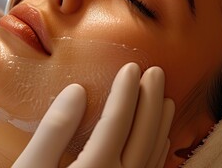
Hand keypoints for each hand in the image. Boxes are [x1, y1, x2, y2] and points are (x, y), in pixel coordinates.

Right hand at [12, 63, 174, 167]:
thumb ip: (54, 130)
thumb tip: (78, 91)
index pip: (117, 121)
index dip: (125, 92)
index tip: (130, 67)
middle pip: (143, 135)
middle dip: (151, 101)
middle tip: (156, 72)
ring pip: (153, 154)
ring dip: (161, 124)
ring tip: (167, 99)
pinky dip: (160, 151)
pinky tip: (162, 139)